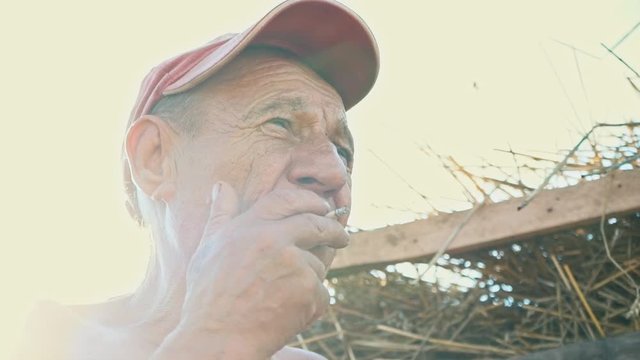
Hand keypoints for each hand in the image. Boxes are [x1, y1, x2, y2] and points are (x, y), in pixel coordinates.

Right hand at [154, 182, 348, 358]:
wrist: (218, 339)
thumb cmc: (209, 296)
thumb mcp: (208, 248)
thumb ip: (220, 214)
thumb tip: (221, 186)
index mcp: (251, 226)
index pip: (288, 200)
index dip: (310, 200)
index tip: (323, 207)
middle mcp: (275, 240)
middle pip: (317, 225)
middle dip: (334, 229)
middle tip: (341, 236)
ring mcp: (295, 266)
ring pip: (319, 263)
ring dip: (311, 276)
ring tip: (282, 295)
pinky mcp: (309, 292)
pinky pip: (321, 292)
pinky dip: (311, 302)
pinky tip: (287, 312)